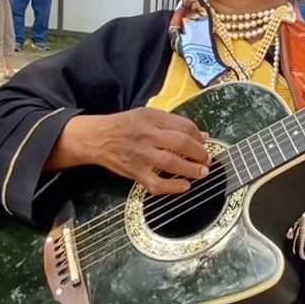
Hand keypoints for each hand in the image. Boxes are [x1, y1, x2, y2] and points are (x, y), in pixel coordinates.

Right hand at [56, 108, 211, 194]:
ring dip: (192, 170)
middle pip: (182, 143)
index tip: (204, 143)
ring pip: (172, 163)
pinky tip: (184, 186)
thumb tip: (203, 136)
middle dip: (200, 153)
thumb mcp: (147, 116)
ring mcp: (141, 155)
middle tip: (207, 159)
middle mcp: (147, 135)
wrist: (97, 138)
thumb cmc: (125, 126)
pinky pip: (157, 184)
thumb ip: (174, 124)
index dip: (199, 136)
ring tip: (202, 172)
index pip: (184, 126)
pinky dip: (173, 187)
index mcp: (152, 118)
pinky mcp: (136, 172)